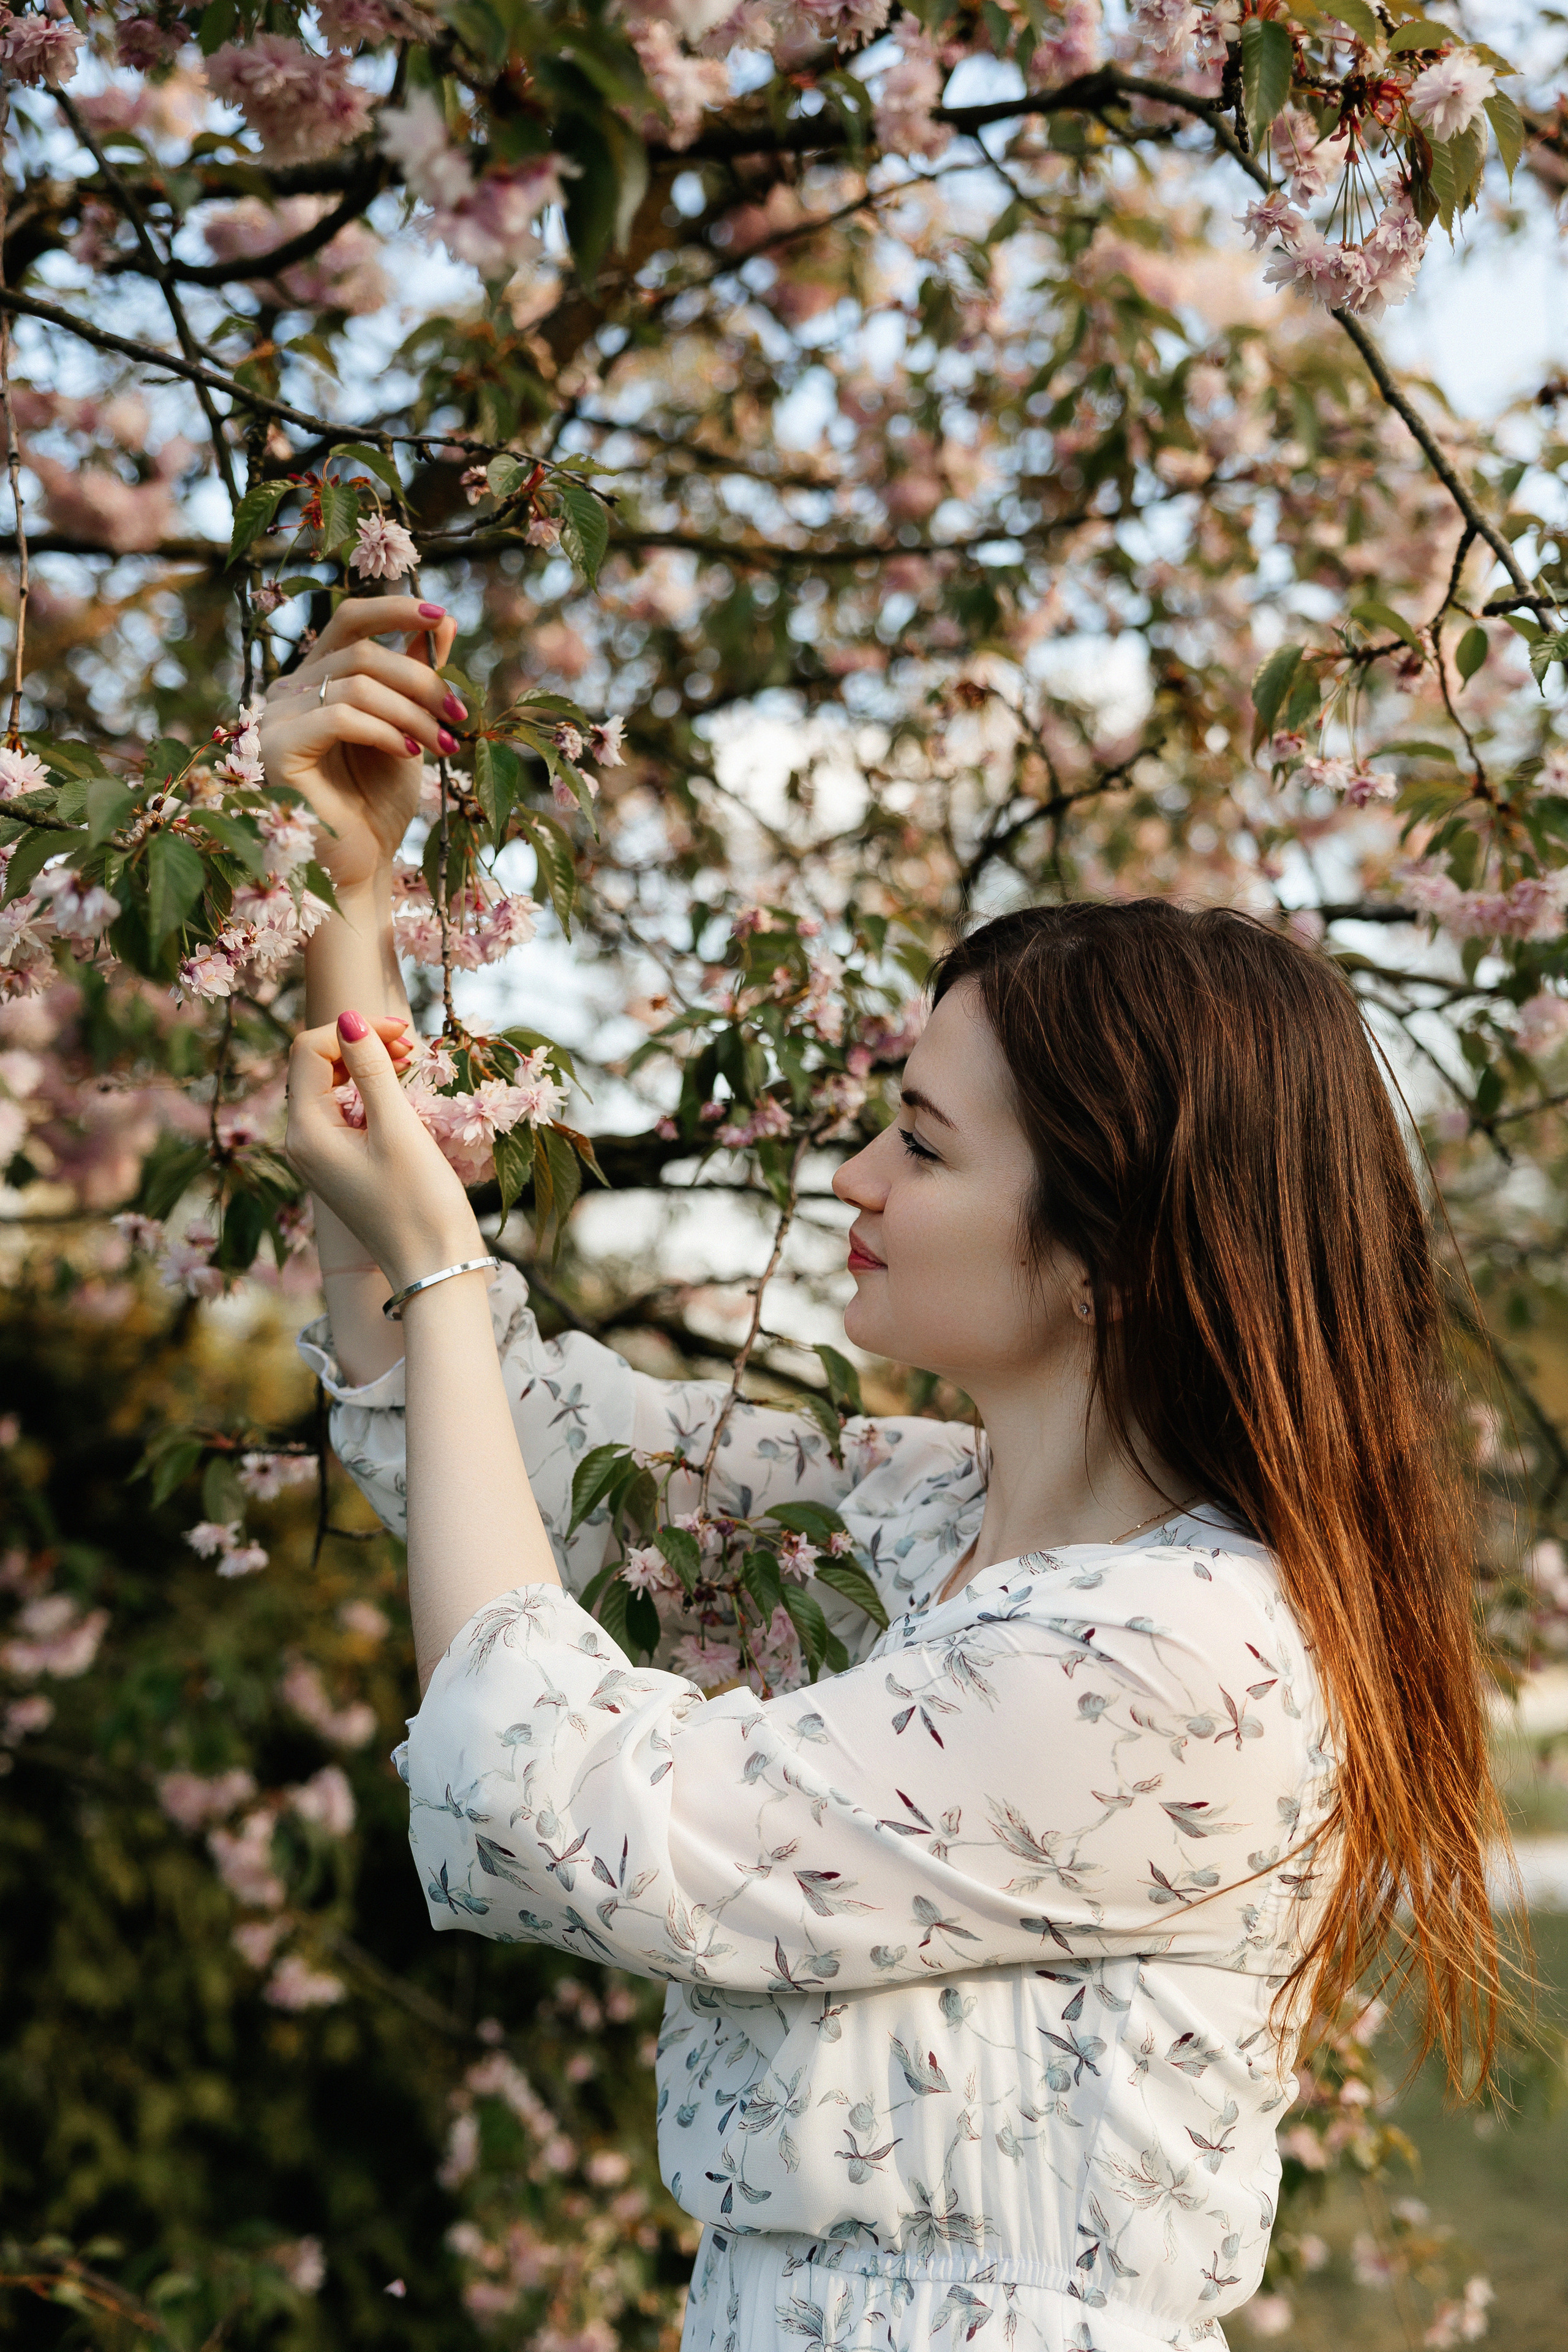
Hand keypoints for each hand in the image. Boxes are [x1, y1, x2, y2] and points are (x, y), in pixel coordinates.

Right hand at [259, 597, 462, 895]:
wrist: (355, 871)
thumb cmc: (375, 807)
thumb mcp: (406, 732)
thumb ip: (416, 679)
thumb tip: (445, 623)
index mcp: (314, 681)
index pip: (349, 621)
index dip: (395, 610)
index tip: (443, 618)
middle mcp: (286, 692)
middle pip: (360, 651)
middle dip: (421, 679)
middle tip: (460, 715)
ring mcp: (275, 720)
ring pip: (356, 684)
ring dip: (414, 712)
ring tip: (447, 746)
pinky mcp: (277, 751)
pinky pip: (340, 716)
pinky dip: (386, 730)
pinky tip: (412, 754)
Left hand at [286, 1012, 483, 1291]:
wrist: (434, 1267)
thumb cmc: (419, 1202)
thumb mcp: (397, 1128)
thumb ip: (371, 1068)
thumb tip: (348, 1017)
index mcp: (306, 1131)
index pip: (308, 1050)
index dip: (351, 1028)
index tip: (403, 1031)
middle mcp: (302, 1141)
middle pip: (315, 1065)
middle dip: (358, 1043)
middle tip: (410, 1044)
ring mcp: (320, 1155)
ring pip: (330, 1087)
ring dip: (366, 1065)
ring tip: (410, 1062)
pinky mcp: (341, 1165)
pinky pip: (344, 1112)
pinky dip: (370, 1092)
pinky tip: (401, 1093)